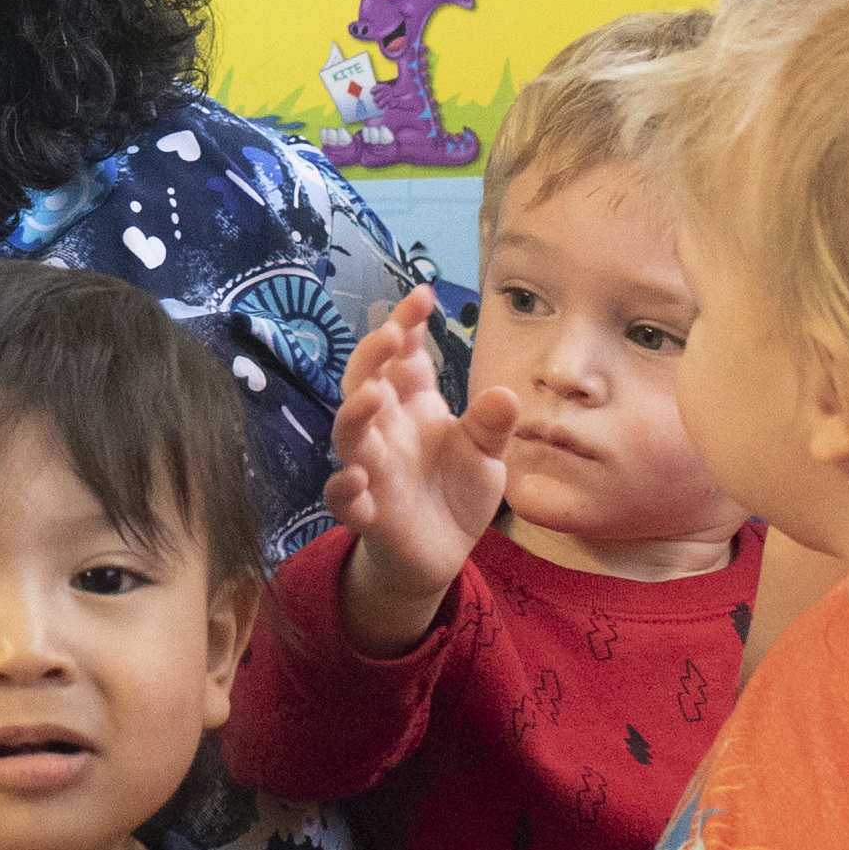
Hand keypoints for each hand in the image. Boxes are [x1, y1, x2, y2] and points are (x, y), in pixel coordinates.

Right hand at [322, 295, 505, 650]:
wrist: (441, 554)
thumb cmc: (455, 492)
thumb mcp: (485, 455)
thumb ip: (492, 425)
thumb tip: (506, 393)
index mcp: (413, 406)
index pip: (403, 356)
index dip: (406, 324)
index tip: (423, 295)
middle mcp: (386, 431)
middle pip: (364, 382)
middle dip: (373, 355)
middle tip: (393, 333)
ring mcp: (371, 470)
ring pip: (347, 435)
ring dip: (354, 413)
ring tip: (373, 395)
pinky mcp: (366, 513)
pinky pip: (342, 499)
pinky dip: (344, 488)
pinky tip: (358, 479)